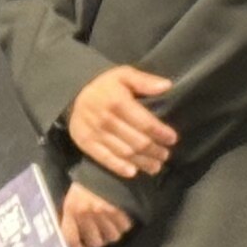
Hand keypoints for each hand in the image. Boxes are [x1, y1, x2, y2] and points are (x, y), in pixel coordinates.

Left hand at [57, 182, 133, 246]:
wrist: (106, 162)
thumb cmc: (87, 179)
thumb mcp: (72, 196)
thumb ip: (70, 216)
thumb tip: (72, 238)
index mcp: (71, 209)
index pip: (70, 239)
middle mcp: (86, 213)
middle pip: (94, 242)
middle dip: (96, 241)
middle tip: (98, 236)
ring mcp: (104, 212)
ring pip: (111, 237)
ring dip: (111, 234)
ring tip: (109, 227)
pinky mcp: (120, 209)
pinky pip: (124, 228)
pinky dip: (123, 226)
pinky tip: (120, 218)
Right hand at [65, 65, 176, 184]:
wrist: (74, 93)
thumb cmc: (105, 85)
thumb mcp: (124, 74)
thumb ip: (144, 80)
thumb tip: (166, 86)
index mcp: (118, 102)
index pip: (145, 123)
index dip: (161, 133)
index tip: (172, 139)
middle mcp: (107, 120)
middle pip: (137, 141)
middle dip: (154, 150)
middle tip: (165, 154)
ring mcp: (96, 133)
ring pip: (125, 152)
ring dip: (142, 162)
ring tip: (155, 166)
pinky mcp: (86, 143)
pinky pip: (105, 159)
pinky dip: (119, 167)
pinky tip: (133, 172)